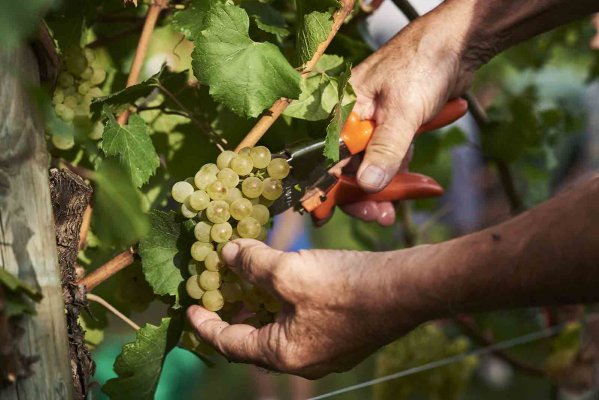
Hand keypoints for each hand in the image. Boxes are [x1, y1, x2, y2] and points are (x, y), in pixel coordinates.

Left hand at [187, 239, 425, 377]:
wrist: (406, 290)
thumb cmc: (345, 287)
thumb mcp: (288, 271)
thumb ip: (252, 264)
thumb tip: (228, 253)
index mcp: (284, 354)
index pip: (230, 343)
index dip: (205, 324)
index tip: (190, 309)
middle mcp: (303, 361)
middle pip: (255, 341)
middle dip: (235, 314)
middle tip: (221, 291)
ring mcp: (326, 351)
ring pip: (281, 332)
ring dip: (263, 307)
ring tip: (251, 282)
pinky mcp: (343, 337)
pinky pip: (302, 325)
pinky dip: (286, 306)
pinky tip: (288, 281)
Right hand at [346, 3, 475, 222]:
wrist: (458, 45)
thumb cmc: (423, 65)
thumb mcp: (403, 110)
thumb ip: (385, 149)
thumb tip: (369, 185)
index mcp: (343, 109)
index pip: (328, 156)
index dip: (331, 187)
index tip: (332, 215)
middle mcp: (353, 119)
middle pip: (350, 167)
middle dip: (367, 194)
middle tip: (382, 216)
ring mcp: (375, 125)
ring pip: (374, 166)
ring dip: (390, 188)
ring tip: (399, 208)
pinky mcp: (395, 128)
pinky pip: (393, 158)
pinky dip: (405, 172)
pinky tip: (423, 185)